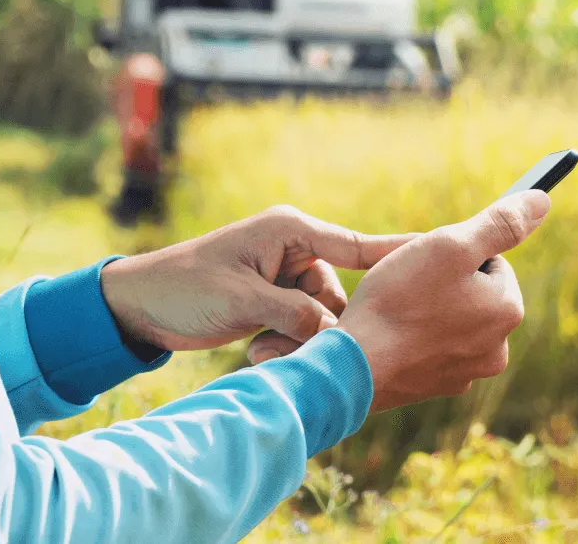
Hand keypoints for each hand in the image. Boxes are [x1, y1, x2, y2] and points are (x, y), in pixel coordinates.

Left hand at [100, 205, 415, 352]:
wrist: (138, 305)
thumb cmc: (184, 288)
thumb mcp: (242, 300)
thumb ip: (294, 315)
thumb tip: (337, 337)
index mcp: (291, 230)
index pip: (358, 245)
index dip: (398, 257)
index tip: (439, 260)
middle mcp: (295, 250)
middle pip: (342, 293)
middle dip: (326, 324)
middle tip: (295, 342)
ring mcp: (286, 277)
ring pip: (325, 316)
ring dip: (302, 338)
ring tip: (262, 345)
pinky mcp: (276, 301)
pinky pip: (304, 326)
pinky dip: (289, 342)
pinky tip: (258, 347)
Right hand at [335, 190, 550, 411]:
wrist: (354, 365)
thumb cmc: (400, 300)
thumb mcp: (452, 245)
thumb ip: (501, 223)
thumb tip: (541, 201)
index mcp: (508, 311)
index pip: (491, 261)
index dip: (456, 254)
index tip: (427, 264)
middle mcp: (497, 348)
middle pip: (473, 293)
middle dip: (445, 283)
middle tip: (409, 286)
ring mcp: (467, 372)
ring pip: (451, 320)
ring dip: (429, 310)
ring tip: (399, 310)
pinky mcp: (436, 386)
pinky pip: (431, 347)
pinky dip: (415, 337)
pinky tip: (393, 334)